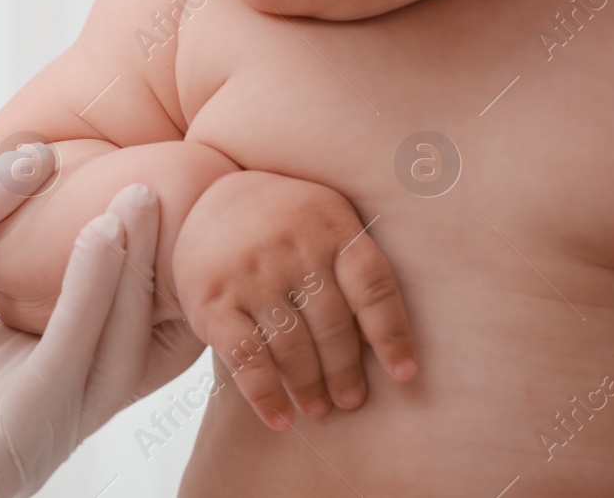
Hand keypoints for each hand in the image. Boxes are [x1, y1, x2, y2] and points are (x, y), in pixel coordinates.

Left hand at [0, 149, 189, 497]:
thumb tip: (37, 153)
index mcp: (28, 369)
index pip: (114, 314)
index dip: (144, 253)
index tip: (154, 175)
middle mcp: (42, 407)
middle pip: (133, 335)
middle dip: (157, 260)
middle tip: (164, 177)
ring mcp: (31, 433)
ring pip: (111, 352)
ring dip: (129, 271)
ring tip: (134, 197)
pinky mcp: (6, 449)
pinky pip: (64, 370)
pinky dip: (88, 302)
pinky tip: (97, 240)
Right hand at [172, 170, 417, 430]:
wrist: (209, 197)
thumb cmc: (285, 224)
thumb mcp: (323, 221)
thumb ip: (353, 266)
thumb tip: (385, 347)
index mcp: (329, 226)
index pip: (372, 286)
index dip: (392, 335)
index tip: (405, 375)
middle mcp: (290, 247)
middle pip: (332, 324)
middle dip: (344, 372)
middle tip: (351, 401)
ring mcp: (250, 274)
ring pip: (291, 345)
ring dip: (308, 386)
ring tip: (318, 408)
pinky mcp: (213, 300)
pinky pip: (246, 357)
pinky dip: (265, 394)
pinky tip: (279, 417)